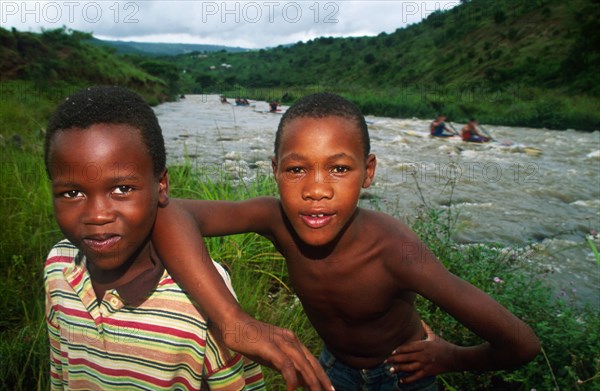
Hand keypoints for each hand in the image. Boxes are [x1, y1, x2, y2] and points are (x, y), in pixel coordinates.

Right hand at [218, 317, 332, 390]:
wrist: (234, 324)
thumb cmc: (252, 341)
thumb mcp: (272, 357)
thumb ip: (286, 367)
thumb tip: (300, 382)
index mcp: (293, 341)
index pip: (312, 361)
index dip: (322, 375)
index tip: (329, 389)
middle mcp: (291, 339)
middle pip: (311, 362)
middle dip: (321, 380)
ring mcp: (280, 341)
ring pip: (302, 363)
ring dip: (310, 381)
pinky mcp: (270, 346)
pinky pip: (285, 363)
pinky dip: (290, 377)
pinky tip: (291, 389)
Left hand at [385, 321, 454, 383]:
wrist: (455, 358)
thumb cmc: (444, 346)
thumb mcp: (434, 336)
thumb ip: (426, 329)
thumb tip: (420, 320)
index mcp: (423, 345)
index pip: (408, 347)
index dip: (399, 350)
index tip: (391, 352)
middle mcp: (423, 355)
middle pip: (406, 357)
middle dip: (395, 360)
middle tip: (386, 361)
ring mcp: (425, 364)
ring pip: (410, 367)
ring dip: (399, 369)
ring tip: (391, 370)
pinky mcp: (428, 372)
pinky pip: (416, 377)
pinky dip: (408, 379)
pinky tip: (401, 380)